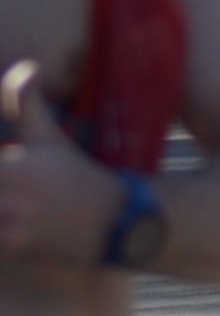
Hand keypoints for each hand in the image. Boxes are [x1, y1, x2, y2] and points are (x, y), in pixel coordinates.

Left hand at [0, 62, 124, 265]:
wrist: (112, 217)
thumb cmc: (74, 172)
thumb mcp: (51, 137)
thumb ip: (29, 104)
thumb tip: (28, 68)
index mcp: (17, 167)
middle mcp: (14, 197)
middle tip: (1, 180)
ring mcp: (17, 225)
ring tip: (5, 197)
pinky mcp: (20, 247)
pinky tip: (7, 217)